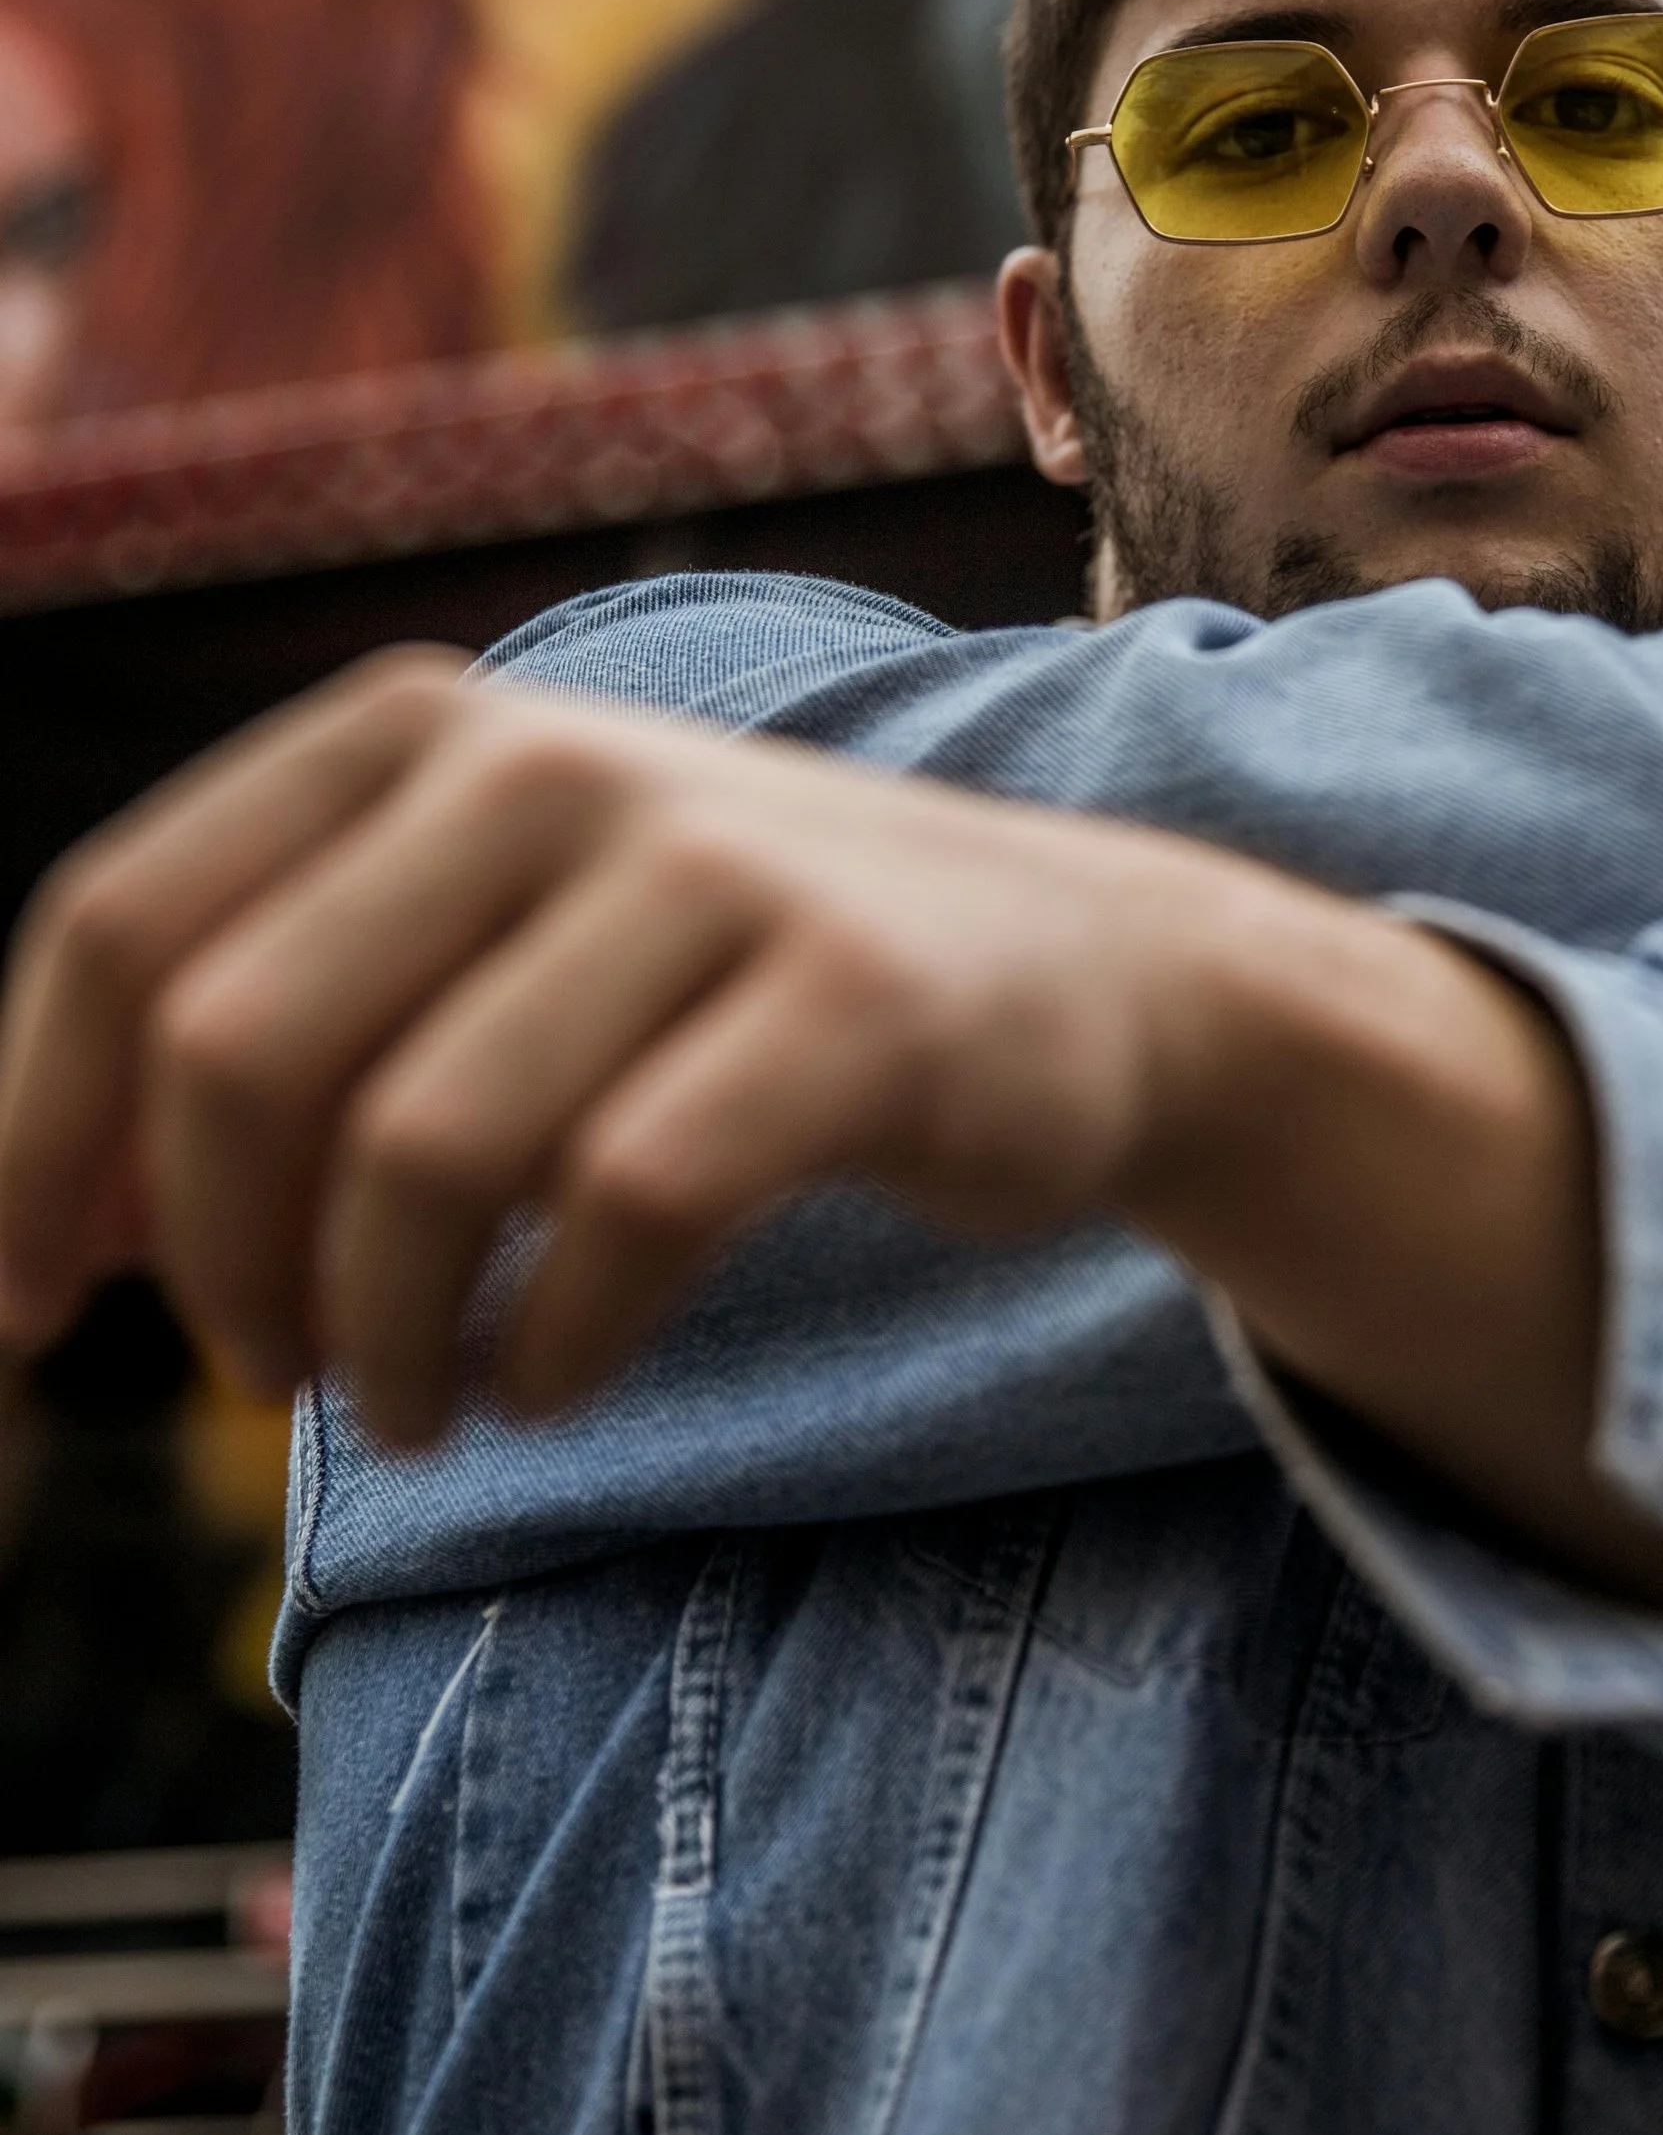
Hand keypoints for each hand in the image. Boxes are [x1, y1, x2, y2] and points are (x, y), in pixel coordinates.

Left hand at [0, 649, 1289, 1438]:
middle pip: (243, 1053)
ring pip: (424, 1156)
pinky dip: (555, 1347)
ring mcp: (707, 867)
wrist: (1086, 971)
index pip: (119, 929)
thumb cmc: (726, 990)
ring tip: (422, 1405)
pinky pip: (623, 1214)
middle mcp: (541, 762)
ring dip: (384, 1344)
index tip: (36, 1316)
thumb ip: (283, 1024)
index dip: (33, 1148)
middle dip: (217, 1267)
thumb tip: (46, 1234)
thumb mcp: (491, 932)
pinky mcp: (850, 996)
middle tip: (272, 1378)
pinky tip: (555, 1381)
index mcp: (414, 729)